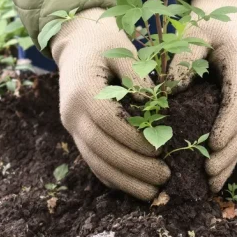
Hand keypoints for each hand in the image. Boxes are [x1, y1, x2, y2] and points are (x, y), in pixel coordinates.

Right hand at [51, 8, 170, 200]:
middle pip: (101, 149)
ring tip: (154, 193)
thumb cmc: (105, 43)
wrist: (76, 43)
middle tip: (165, 177)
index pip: (109, 122)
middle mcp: (71, 113)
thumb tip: (156, 108)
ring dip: (125, 181)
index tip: (161, 149)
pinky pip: (93, 163)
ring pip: (96, 162)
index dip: (134, 139)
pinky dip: (113, 178)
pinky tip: (136, 188)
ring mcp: (71, 126)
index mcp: (82, 90)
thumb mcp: (123, 51)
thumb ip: (139, 77)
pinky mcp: (76, 134)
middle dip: (134, 167)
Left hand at [168, 0, 236, 192]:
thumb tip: (170, 93)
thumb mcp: (191, 34)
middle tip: (209, 176)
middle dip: (229, 152)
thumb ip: (183, 60)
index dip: (229, 124)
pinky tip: (212, 175)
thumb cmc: (205, 25)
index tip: (214, 145)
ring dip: (230, 160)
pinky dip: (227, 154)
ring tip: (210, 184)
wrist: (229, 18)